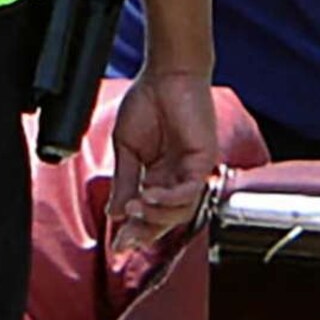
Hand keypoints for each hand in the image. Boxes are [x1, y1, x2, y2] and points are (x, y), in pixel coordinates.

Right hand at [105, 70, 218, 256]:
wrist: (166, 73)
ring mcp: (192, 171)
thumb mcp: (126, 148)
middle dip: (144, 233)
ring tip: (135, 209)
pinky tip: (149, 196)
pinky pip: (190, 192)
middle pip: (165, 219)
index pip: (148, 213)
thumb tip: (115, 213)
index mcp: (157, 176)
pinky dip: (170, 199)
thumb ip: (124, 181)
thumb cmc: (148, 101)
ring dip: (156, 216)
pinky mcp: (204, 161)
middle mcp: (176, 178)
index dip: (133, 231)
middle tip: (125, 240)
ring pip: (180, 212)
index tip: (116, 246)